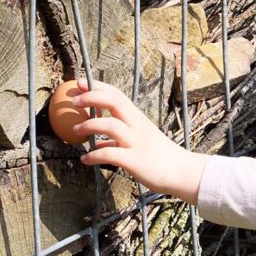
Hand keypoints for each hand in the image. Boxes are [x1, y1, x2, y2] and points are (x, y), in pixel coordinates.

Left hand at [69, 78, 207, 203]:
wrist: (182, 172)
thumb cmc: (161, 157)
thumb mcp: (141, 143)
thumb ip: (117, 142)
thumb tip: (98, 146)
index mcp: (138, 119)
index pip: (118, 95)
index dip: (98, 87)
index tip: (79, 83)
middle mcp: (137, 126)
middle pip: (115, 102)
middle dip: (92, 97)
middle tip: (73, 101)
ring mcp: (136, 142)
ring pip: (111, 125)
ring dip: (89, 125)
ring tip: (75, 131)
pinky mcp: (134, 160)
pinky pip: (110, 154)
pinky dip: (94, 155)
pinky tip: (85, 159)